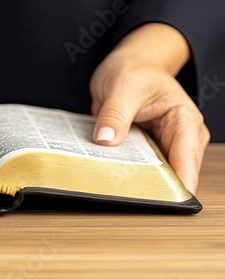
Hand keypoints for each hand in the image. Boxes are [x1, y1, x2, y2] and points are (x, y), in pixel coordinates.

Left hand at [90, 23, 209, 194]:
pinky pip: (142, 168)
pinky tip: (113, 175)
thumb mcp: (122, 86)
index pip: (185, 160)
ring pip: (158, 175)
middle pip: (174, 174)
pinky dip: (130, 172)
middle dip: (155, 186)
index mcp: (184, 120)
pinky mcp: (148, 150)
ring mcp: (164, 145)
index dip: (176, 184)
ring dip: (140, 181)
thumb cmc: (134, 70)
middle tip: (128, 194)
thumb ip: (115, 114)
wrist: (130, 65)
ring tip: (117, 185)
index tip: (160, 201)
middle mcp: (181, 137)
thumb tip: (106, 140)